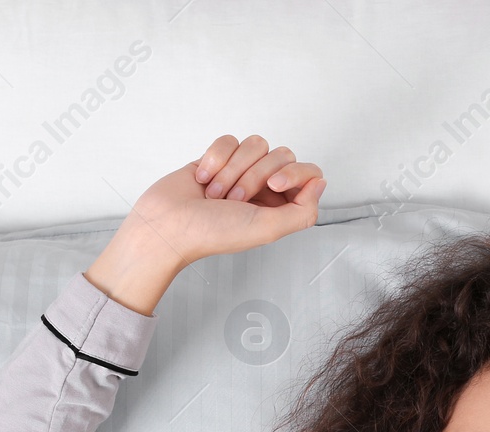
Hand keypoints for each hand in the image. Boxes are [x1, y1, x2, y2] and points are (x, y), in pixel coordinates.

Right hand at [85, 133, 326, 314]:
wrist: (168, 224)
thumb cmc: (213, 233)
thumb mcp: (267, 229)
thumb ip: (303, 211)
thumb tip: (321, 182)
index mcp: (281, 206)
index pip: (308, 173)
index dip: (294, 173)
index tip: (274, 186)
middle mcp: (264, 188)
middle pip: (281, 155)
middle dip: (255, 175)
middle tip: (234, 199)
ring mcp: (241, 170)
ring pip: (255, 144)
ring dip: (233, 169)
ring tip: (215, 193)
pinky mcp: (218, 158)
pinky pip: (229, 140)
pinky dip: (215, 158)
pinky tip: (202, 179)